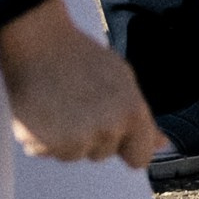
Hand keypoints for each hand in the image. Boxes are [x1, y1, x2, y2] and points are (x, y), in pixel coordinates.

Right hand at [0, 0, 163, 166]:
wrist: (38, 40)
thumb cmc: (78, 56)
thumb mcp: (122, 79)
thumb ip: (142, 117)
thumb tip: (161, 143)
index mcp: (132, 113)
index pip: (139, 158)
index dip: (125, 146)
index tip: (112, 131)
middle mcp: (108, 129)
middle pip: (101, 155)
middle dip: (90, 136)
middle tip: (78, 103)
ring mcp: (75, 139)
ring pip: (72, 155)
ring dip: (64, 138)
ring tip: (58, 104)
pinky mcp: (44, 143)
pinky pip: (45, 153)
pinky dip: (40, 138)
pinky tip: (42, 110)